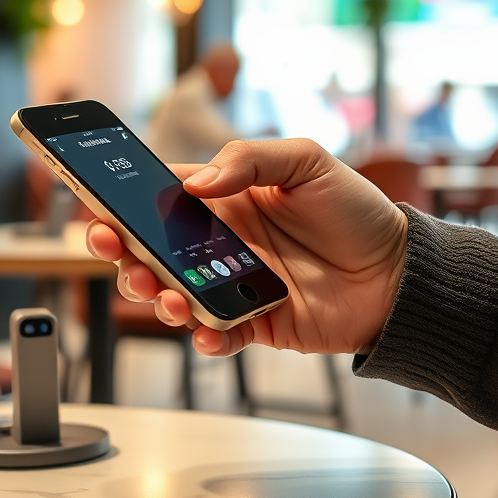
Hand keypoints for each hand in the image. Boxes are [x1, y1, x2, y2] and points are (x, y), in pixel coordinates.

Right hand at [87, 139, 407, 357]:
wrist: (399, 272)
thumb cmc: (357, 212)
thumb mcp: (307, 162)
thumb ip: (250, 161)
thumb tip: (196, 183)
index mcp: (227, 200)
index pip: (162, 196)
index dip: (124, 199)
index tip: (97, 202)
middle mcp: (221, 243)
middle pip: (152, 250)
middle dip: (123, 252)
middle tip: (114, 249)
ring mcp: (233, 285)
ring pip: (173, 294)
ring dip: (156, 295)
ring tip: (165, 293)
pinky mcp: (253, 322)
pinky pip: (214, 334)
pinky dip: (203, 336)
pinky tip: (206, 330)